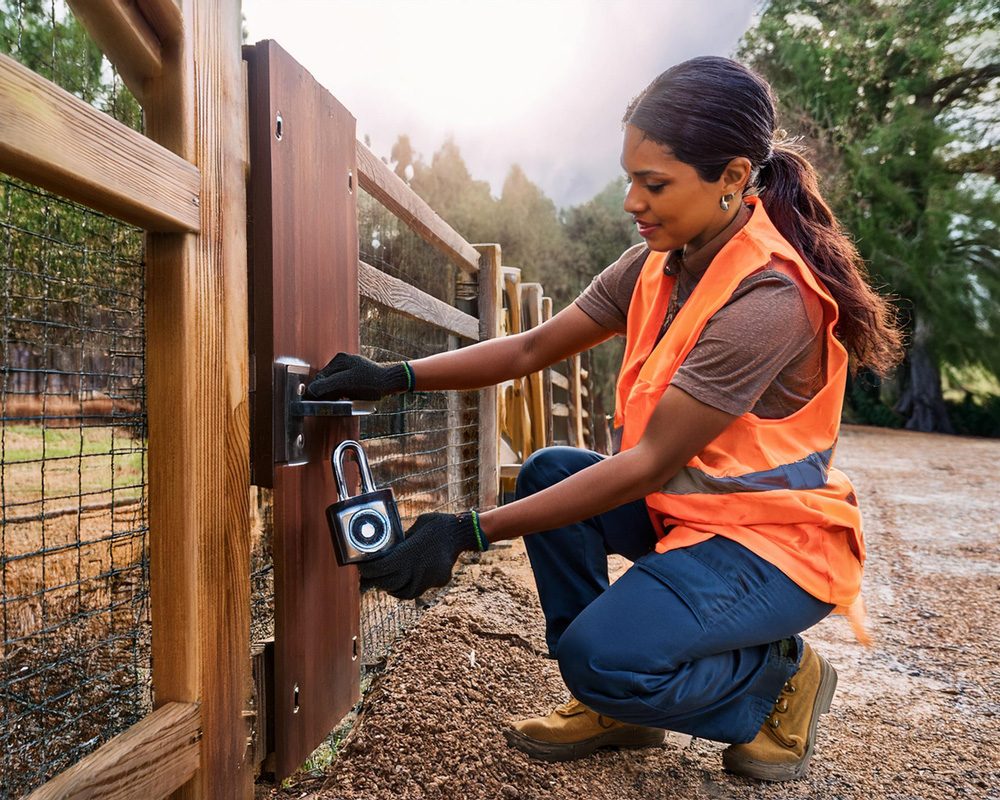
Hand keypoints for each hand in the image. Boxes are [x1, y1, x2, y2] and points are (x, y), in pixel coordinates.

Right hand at [307, 352, 409, 400]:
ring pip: (334, 385)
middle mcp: (343, 361)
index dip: (318, 391)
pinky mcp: (356, 376)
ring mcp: (350, 368)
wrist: (392, 382)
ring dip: (336, 394)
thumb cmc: (372, 382)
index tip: (318, 403)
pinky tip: (350, 398)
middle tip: (334, 402)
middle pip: (327, 381)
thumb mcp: (347, 384)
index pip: (320, 378)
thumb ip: (327, 385)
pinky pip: (343, 386)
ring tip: (344, 399)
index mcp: (339, 360)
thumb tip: (310, 391)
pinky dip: (344, 394)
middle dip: (328, 393)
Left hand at [358, 511, 487, 598]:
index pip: (381, 568)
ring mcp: (429, 577)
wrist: (459, 531)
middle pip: (389, 583)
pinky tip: (404, 585)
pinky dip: (408, 590)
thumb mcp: (414, 529)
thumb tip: (386, 550)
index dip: (368, 571)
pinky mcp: (438, 581)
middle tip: (368, 579)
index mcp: (408, 553)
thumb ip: (401, 542)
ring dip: (392, 590)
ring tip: (385, 584)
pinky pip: (419, 590)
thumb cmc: (435, 524)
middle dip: (376, 582)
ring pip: (404, 592)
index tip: (362, 569)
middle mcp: (417, 568)